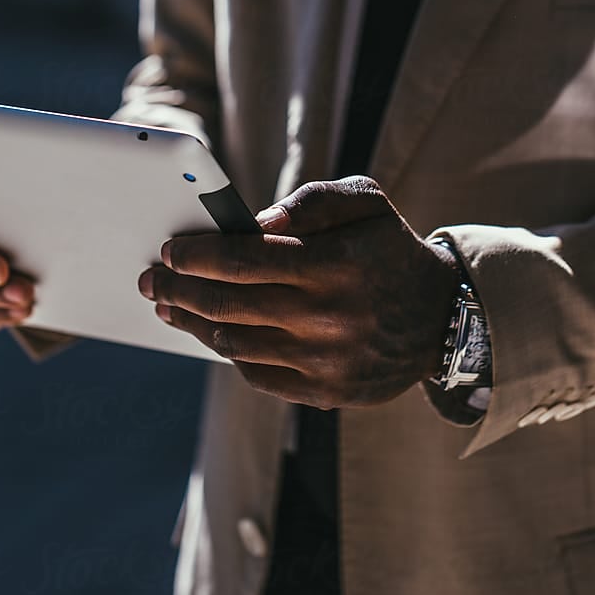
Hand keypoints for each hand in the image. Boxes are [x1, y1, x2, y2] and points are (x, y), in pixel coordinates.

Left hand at [138, 176, 458, 407]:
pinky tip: (213, 332)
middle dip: (179, 288)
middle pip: (228, 305)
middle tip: (153, 279)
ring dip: (193, 323)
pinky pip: (256, 375)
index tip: (170, 249)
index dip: (197, 255)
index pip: (243, 260)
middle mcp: (328, 317)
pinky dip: (228, 352)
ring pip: (234, 344)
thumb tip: (257, 222)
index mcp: (335, 265)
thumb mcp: (366, 204)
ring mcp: (325, 361)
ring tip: (170, 305)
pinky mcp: (325, 392)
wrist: (441, 320)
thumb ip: (312, 201)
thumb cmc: (389, 251)